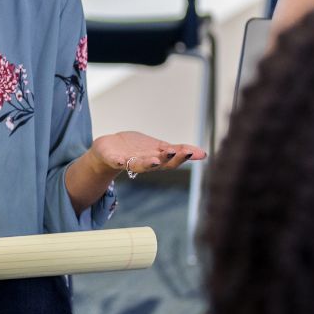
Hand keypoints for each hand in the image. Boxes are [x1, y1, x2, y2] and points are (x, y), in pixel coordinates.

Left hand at [90, 131, 206, 175]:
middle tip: (179, 152)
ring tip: (155, 160)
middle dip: (169, 159)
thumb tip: (204, 154)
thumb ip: (178, 150)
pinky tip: (120, 160)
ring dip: (148, 163)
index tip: (199, 153)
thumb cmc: (137, 149)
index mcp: (158, 158)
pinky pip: (116, 161)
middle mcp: (146, 162)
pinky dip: (118, 161)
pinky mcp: (113, 158)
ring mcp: (129, 161)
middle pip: (160, 163)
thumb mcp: (159, 148)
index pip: (174, 158)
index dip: (186, 156)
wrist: (109, 150)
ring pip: (140, 165)